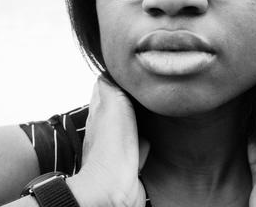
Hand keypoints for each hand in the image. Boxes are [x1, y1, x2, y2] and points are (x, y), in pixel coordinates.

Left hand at [67, 76, 149, 206]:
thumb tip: (108, 69)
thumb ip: (111, 85)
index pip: (106, 86)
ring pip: (134, 121)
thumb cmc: (111, 147)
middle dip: (134, 95)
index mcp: (101, 110)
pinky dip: (148, 137)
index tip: (131, 68)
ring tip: (155, 104)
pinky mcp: (133, 158)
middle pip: (122, 103)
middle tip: (148, 84)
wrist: (115, 187)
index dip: (118, 76)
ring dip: (143, 116)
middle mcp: (109, 126)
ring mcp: (120, 142)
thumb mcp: (112, 103)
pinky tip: (155, 133)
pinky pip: (143, 142)